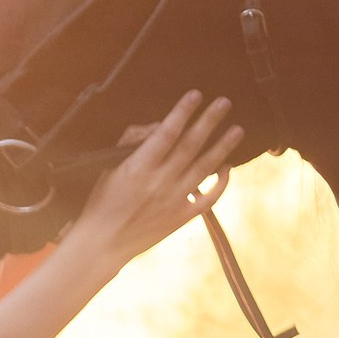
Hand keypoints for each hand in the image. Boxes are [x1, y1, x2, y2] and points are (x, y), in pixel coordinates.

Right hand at [63, 92, 241, 269]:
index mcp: (139, 167)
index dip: (182, 112)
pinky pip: (209, 197)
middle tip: (224, 103)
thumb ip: (132, 143)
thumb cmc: (102, 203)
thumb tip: (157, 127)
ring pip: (205, 167)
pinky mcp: (182, 216)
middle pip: (191, 145)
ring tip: (237, 129)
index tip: (195, 95)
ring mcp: (175, 199)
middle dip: (208, 121)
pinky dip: (221, 182)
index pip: (166, 133)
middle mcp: (160, 182)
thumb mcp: (109, 167)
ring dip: (223, 147)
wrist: (104, 242)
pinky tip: (227, 167)